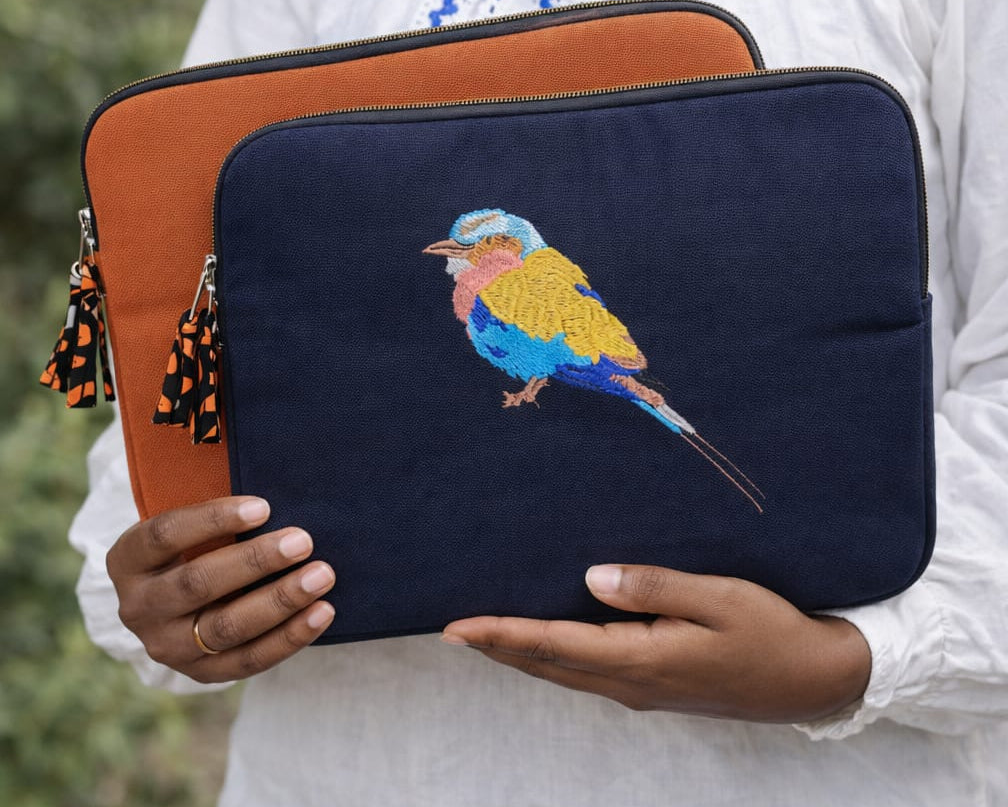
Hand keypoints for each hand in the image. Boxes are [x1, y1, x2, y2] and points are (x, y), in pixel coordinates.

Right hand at [106, 497, 335, 681]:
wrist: (173, 605)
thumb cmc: (193, 544)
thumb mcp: (186, 524)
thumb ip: (216, 510)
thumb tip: (275, 485)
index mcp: (128, 559)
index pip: (166, 534)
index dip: (214, 520)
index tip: (264, 506)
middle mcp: (138, 607)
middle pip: (198, 584)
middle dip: (256, 561)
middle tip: (303, 541)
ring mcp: (165, 647)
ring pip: (226, 627)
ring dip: (280, 600)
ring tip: (322, 575)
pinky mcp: (199, 674)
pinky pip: (249, 660)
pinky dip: (290, 637)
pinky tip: (322, 612)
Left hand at [441, 565, 870, 722]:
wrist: (815, 680)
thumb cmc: (772, 632)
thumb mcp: (719, 598)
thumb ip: (653, 588)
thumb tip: (591, 577)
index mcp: (643, 659)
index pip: (553, 644)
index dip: (502, 634)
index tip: (457, 626)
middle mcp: (633, 682)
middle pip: (548, 665)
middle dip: (498, 649)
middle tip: (452, 630)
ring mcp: (643, 690)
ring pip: (564, 674)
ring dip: (521, 656)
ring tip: (485, 636)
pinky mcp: (655, 686)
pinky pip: (586, 674)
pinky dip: (552, 659)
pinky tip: (545, 644)